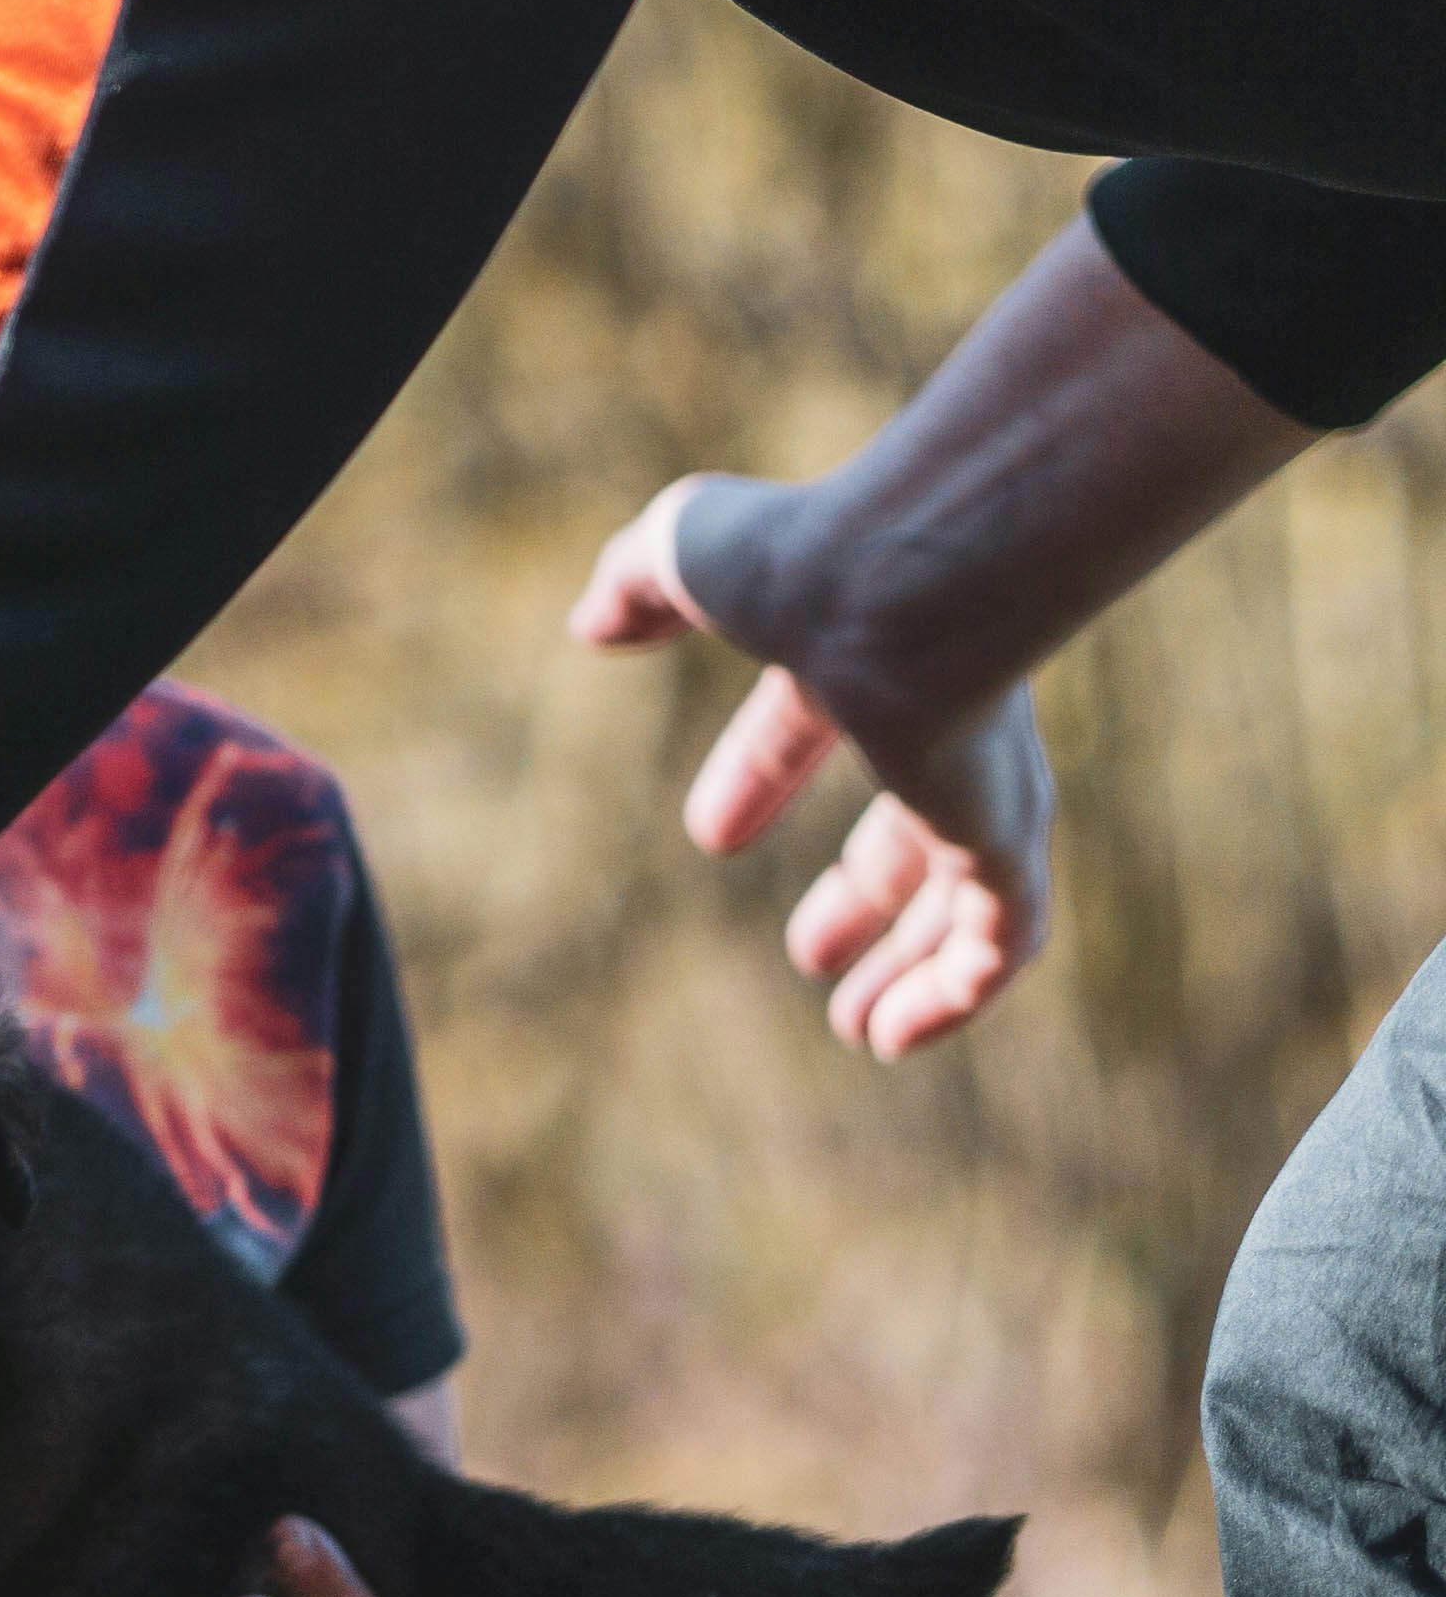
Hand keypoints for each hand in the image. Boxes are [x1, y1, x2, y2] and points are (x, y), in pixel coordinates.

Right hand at [573, 476, 1054, 1056]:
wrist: (902, 580)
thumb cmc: (797, 557)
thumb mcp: (683, 556)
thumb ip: (638, 587)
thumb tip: (591, 625)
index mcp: (861, 656)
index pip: (812, 724)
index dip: (759, 773)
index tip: (710, 833)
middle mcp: (940, 725)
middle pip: (908, 829)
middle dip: (863, 895)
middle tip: (810, 950)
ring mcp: (982, 788)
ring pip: (964, 904)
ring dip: (910, 971)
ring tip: (859, 1033)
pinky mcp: (1006, 840)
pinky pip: (998, 945)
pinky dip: (951, 998)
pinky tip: (892, 1041)